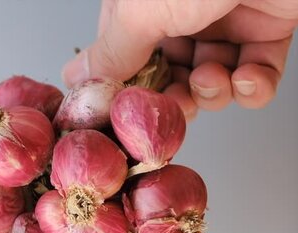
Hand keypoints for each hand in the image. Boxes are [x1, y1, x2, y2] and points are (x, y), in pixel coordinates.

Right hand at [62, 0, 297, 119]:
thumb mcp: (143, 12)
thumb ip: (112, 51)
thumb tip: (76, 77)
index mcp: (142, 5)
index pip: (123, 57)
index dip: (126, 88)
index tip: (128, 113)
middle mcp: (179, 13)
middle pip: (166, 75)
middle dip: (171, 97)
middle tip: (171, 105)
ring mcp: (222, 21)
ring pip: (208, 81)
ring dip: (212, 93)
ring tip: (212, 80)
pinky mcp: (267, 29)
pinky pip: (253, 75)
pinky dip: (252, 87)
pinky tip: (247, 78)